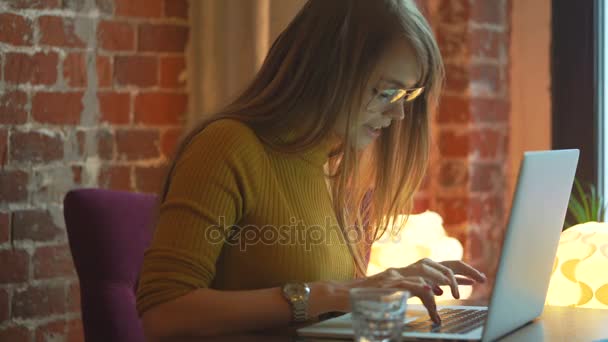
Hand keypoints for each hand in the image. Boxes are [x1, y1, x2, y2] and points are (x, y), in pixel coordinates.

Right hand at [321, 258, 485, 323]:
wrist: (344, 294)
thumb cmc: (369, 296)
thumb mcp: (397, 292)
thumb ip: (416, 289)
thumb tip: (435, 292)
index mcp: (410, 271)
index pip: (440, 266)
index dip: (460, 270)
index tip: (478, 278)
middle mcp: (405, 269)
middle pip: (439, 264)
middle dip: (461, 271)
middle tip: (479, 279)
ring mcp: (396, 275)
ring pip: (427, 272)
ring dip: (444, 282)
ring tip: (456, 294)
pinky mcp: (388, 284)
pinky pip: (409, 284)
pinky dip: (421, 288)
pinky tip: (432, 292)